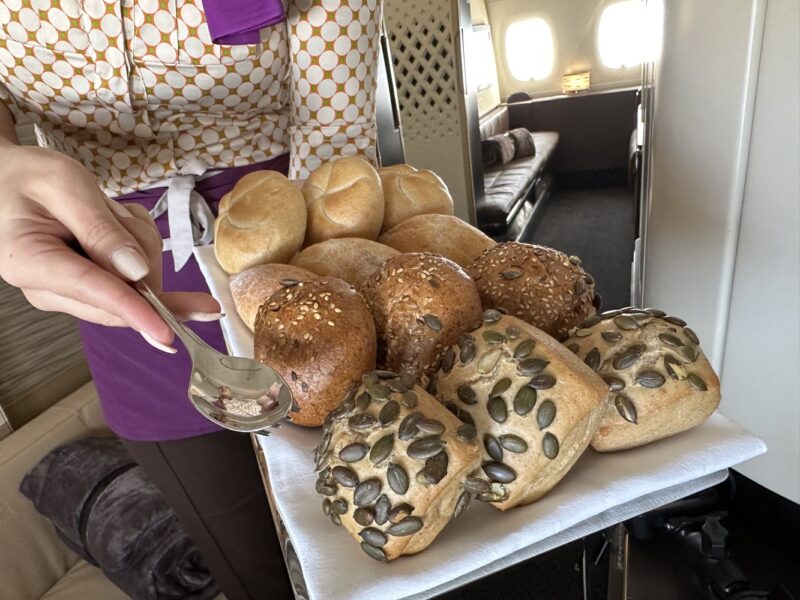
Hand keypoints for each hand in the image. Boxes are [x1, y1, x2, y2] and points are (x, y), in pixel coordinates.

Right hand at [0, 145, 220, 349]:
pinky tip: (116, 223)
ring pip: (138, 284)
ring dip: (139, 243)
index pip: (92, 291)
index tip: (166, 333)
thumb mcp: (63, 184)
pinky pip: (138, 278)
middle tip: (116, 213)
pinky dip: (140, 246)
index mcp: (31, 261)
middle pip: (123, 294)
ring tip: (106, 213)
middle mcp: (50, 289)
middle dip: (141, 255)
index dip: (134, 310)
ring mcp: (72, 293)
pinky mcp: (91, 290)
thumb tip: (136, 272)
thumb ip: (100, 227)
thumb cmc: (26, 178)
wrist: (9, 181)